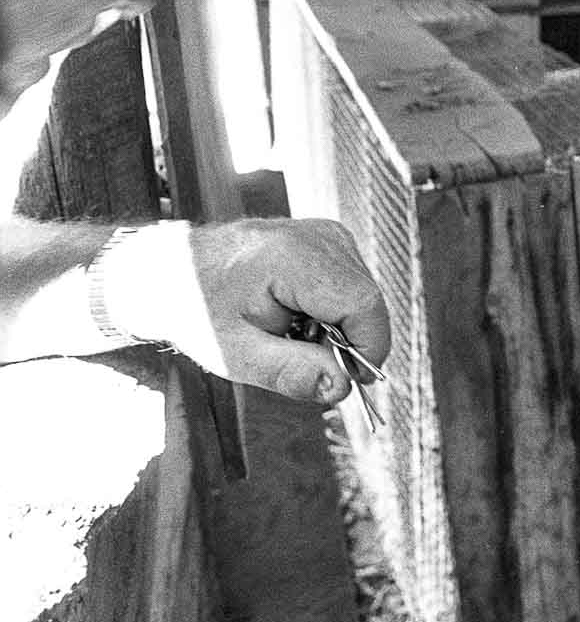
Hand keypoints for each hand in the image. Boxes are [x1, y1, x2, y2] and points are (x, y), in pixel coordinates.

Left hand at [100, 219, 390, 404]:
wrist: (170, 272)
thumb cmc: (198, 312)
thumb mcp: (236, 354)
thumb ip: (291, 372)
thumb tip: (342, 389)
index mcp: (295, 258)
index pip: (363, 305)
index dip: (366, 349)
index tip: (345, 382)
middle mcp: (320, 235)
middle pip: (366, 301)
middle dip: (346, 342)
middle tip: (299, 358)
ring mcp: (328, 232)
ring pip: (363, 295)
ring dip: (339, 327)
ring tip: (291, 333)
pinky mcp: (330, 237)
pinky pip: (352, 284)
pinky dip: (333, 310)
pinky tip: (297, 315)